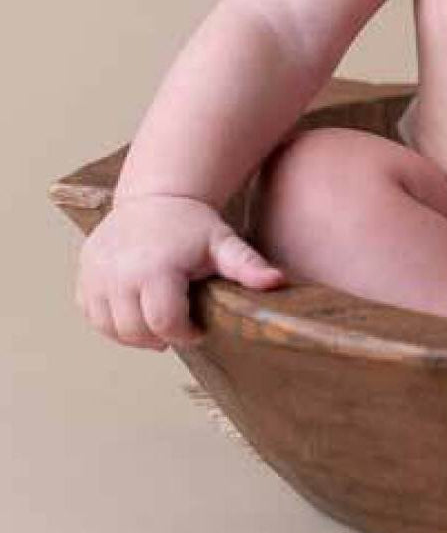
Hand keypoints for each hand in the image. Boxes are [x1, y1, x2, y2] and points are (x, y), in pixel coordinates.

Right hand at [75, 193, 285, 351]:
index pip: (165, 325)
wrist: (156, 196)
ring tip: (158, 316)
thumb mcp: (223, 242)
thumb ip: (248, 265)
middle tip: (178, 323)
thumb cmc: (194, 225)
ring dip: (135, 333)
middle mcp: (120, 273)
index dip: (185, 334)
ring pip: (112, 329)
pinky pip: (93, 315)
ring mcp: (97, 274)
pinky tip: (135, 308)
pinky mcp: (84, 274)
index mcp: (156, 268)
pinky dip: (112, 321)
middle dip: (160, 336)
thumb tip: (277, 281)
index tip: (198, 327)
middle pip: (136, 332)